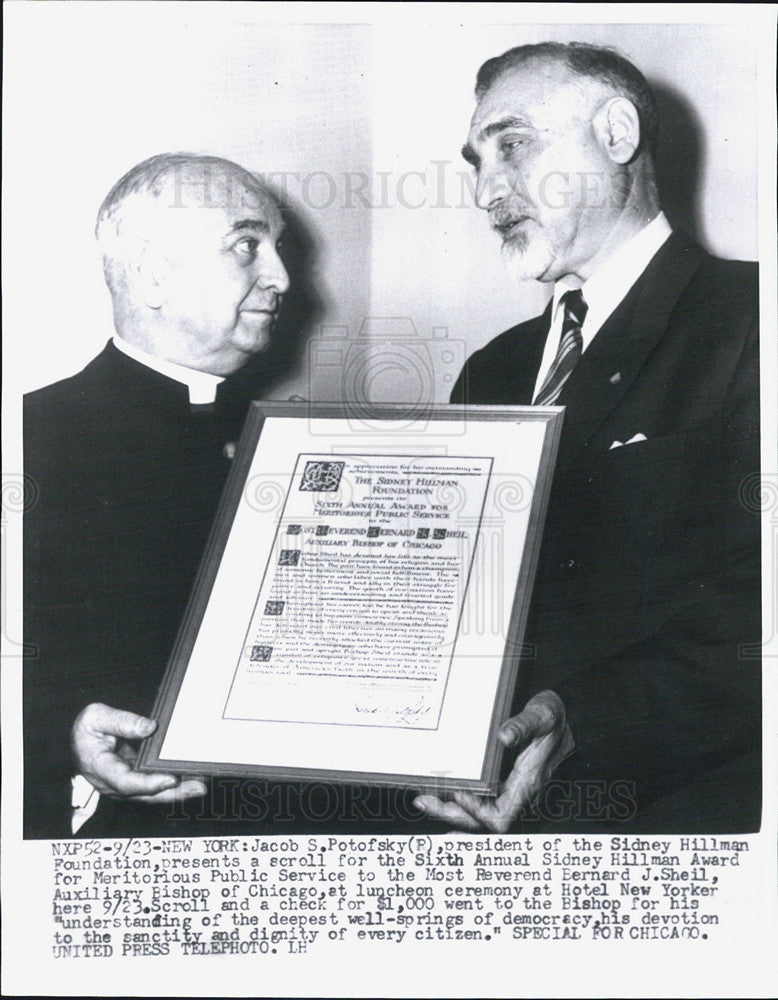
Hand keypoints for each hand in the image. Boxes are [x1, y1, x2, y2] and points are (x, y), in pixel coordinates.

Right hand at [71, 703, 207, 802]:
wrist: (82, 738)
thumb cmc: (88, 728)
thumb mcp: (97, 717)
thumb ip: (122, 721)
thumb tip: (149, 728)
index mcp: (100, 768)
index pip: (125, 782)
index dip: (149, 783)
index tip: (170, 778)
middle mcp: (113, 783)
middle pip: (145, 795)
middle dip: (174, 793)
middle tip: (198, 787)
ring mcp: (125, 786)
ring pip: (153, 795)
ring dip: (178, 792)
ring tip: (202, 784)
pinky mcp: (135, 782)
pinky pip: (155, 787)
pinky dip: (174, 786)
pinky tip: (192, 779)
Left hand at [414, 690, 572, 832]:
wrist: (567, 714)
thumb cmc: (554, 716)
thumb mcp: (542, 715)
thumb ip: (523, 725)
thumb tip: (503, 736)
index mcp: (529, 783)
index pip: (500, 818)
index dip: (477, 812)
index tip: (459, 792)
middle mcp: (519, 792)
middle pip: (482, 821)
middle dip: (452, 814)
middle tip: (423, 801)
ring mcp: (511, 790)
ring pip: (478, 813)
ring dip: (450, 809)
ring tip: (423, 798)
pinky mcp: (504, 782)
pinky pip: (480, 801)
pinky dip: (458, 800)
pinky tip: (440, 791)